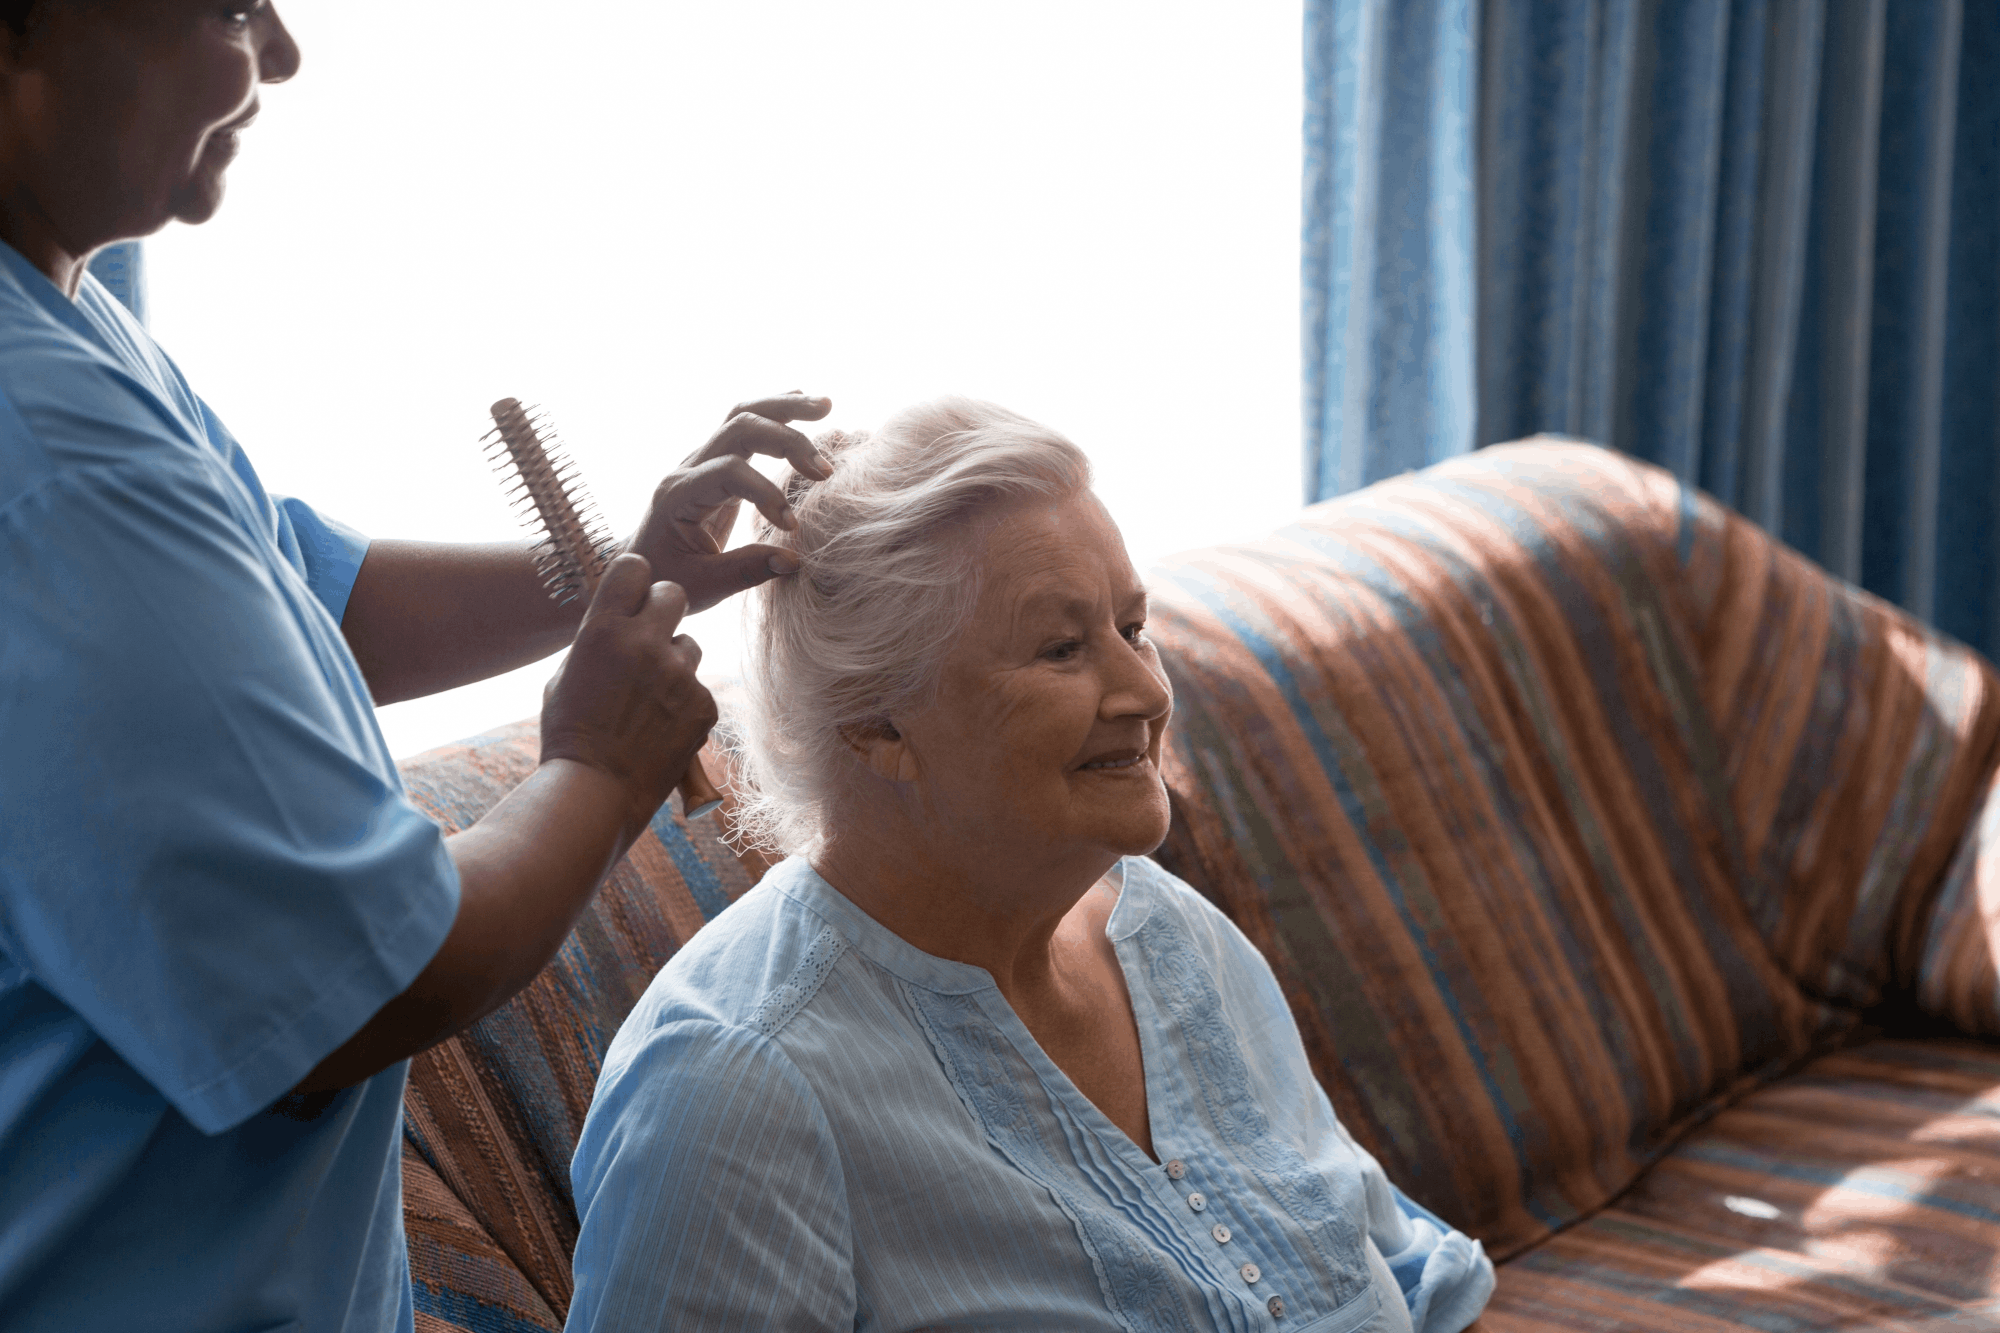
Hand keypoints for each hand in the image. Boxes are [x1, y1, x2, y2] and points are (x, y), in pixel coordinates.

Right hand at [538, 554, 715, 829]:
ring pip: (689, 645)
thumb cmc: (571, 734)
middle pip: (674, 593)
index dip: (635, 579)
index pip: (633, 567)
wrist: (596, 791)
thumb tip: (620, 624)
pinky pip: (698, 688)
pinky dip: (684, 704)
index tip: (634, 594)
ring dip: (673, 663)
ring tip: (648, 700)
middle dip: (664, 609)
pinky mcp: (703, 704)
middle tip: (651, 635)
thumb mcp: (566, 676)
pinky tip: (660, 728)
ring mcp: (678, 674)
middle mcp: (644, 643)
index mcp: (602, 630)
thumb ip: (598, 642)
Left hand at [623, 392, 835, 612]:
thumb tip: (793, 560)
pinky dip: (777, 411)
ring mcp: (702, 459)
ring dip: (785, 407)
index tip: (791, 528)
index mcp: (678, 496)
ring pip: (742, 414)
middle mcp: (688, 467)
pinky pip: (746, 424)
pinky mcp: (718, 461)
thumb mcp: (700, 586)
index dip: (766, 493)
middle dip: (785, 439)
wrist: (644, 565)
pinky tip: (805, 402)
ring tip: (826, 405)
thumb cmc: (667, 578)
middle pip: (738, 427)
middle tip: (825, 469)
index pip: (728, 472)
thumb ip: (744, 571)